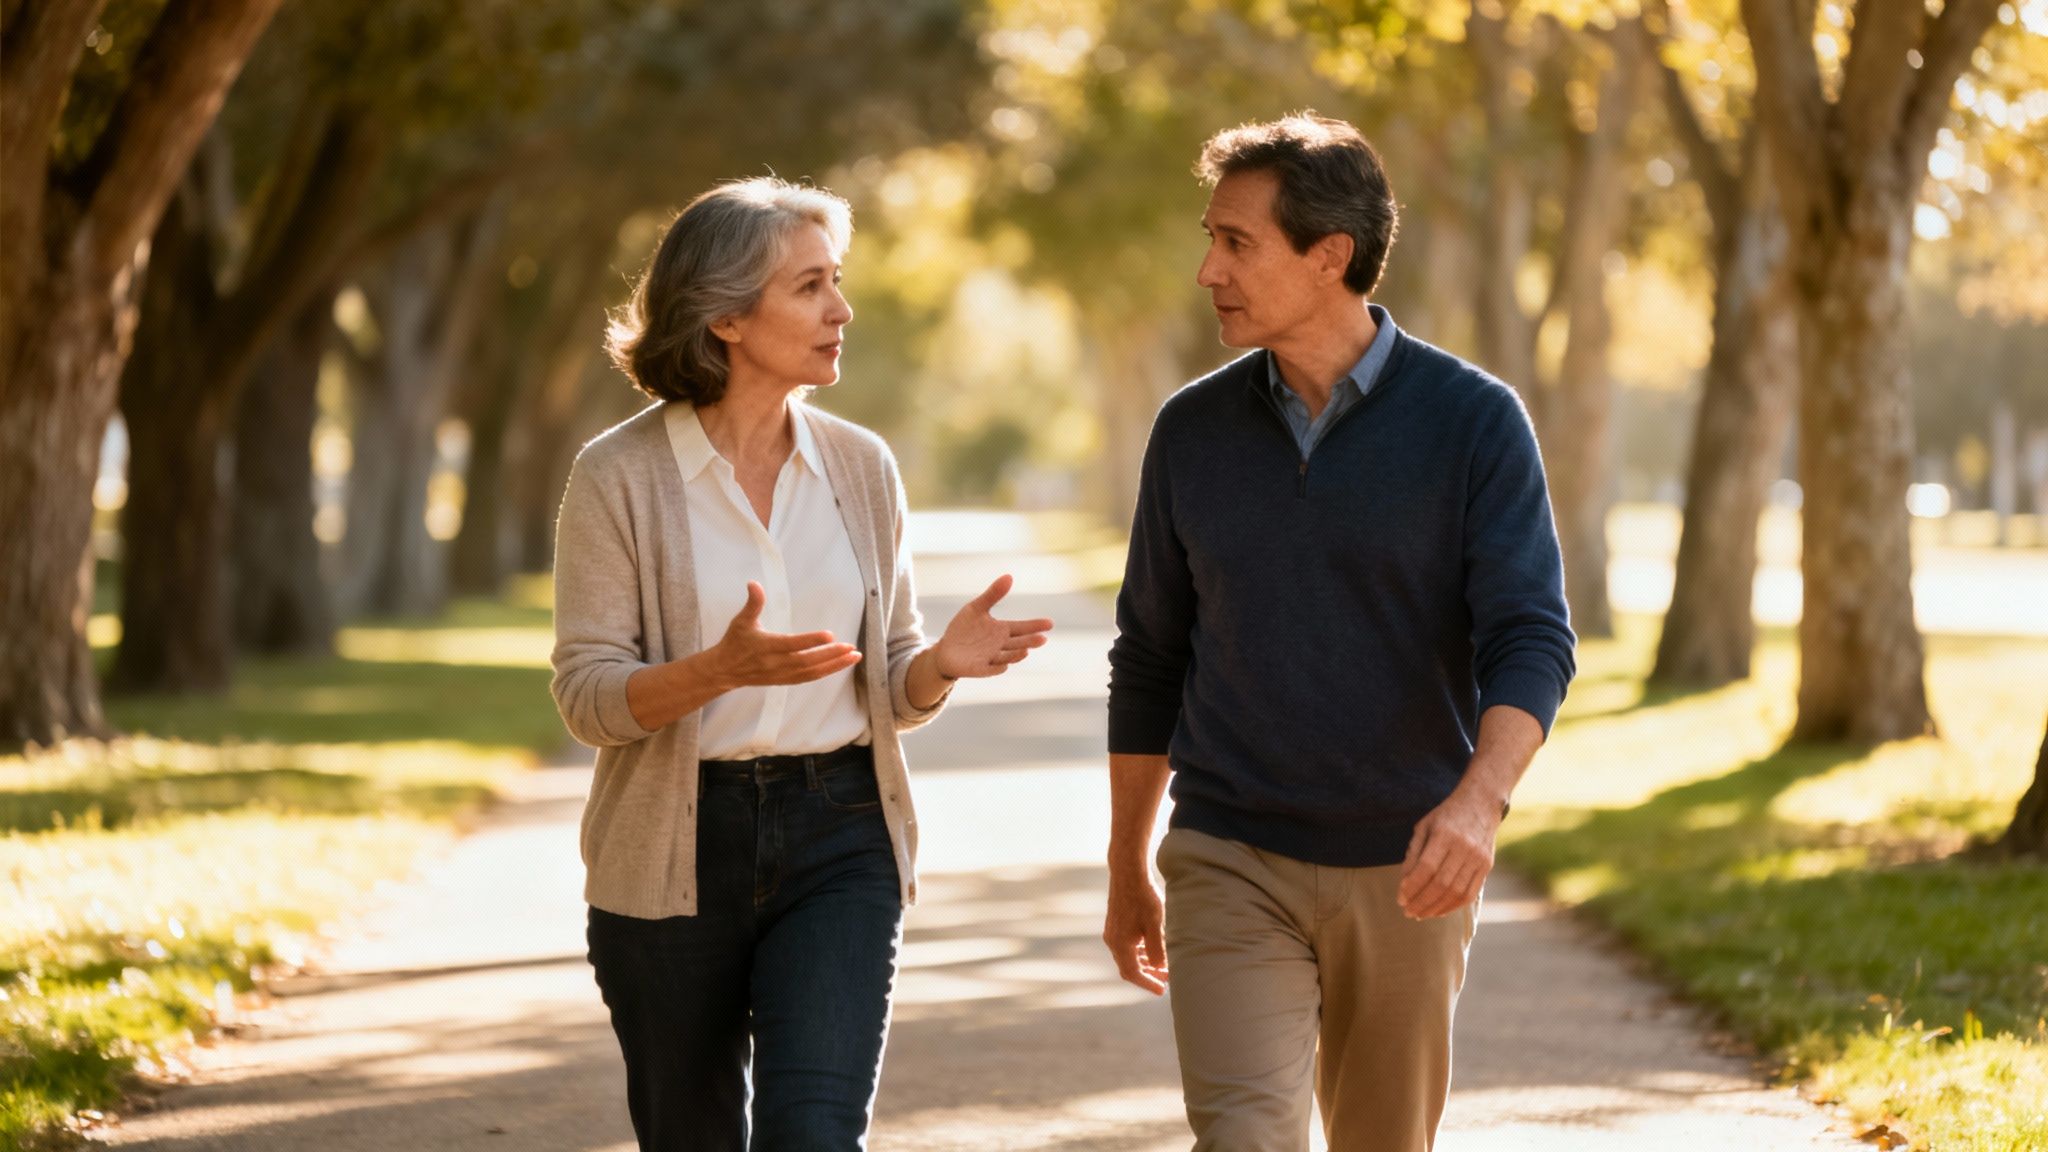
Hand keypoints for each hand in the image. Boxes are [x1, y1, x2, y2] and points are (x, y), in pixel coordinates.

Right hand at [708, 582, 861, 688]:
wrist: (724, 671)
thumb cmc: (734, 642)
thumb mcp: (741, 620)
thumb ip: (753, 603)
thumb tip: (754, 583)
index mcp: (766, 646)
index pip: (792, 644)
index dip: (811, 641)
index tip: (830, 635)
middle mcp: (775, 663)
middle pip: (807, 661)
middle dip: (831, 655)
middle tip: (851, 648)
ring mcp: (781, 675)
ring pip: (812, 672)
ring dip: (834, 665)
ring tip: (853, 656)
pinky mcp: (785, 681)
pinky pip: (808, 678)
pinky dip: (826, 672)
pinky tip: (840, 664)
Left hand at [932, 574, 1053, 678]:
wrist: (947, 650)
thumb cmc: (964, 628)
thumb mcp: (976, 608)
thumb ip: (993, 594)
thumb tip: (1009, 576)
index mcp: (1002, 630)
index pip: (1022, 628)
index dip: (1035, 626)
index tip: (1050, 623)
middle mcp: (1000, 645)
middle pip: (1019, 643)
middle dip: (1030, 641)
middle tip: (1043, 638)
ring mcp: (991, 658)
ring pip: (1008, 657)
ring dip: (1016, 655)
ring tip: (1026, 651)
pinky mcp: (980, 669)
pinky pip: (991, 670)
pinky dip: (998, 668)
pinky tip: (1005, 665)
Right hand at [1103, 867, 1168, 994]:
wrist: (1127, 872)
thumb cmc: (1143, 898)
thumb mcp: (1155, 925)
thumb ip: (1158, 950)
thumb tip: (1162, 970)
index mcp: (1120, 944)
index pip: (1133, 973)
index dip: (1148, 983)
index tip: (1162, 990)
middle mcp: (1112, 941)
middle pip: (1128, 967)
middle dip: (1147, 976)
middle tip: (1164, 981)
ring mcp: (1112, 932)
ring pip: (1127, 957)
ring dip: (1144, 964)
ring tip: (1162, 967)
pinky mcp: (1115, 924)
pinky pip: (1126, 946)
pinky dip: (1139, 952)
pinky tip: (1152, 950)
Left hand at [1397, 789, 1501, 918]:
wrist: (1481, 803)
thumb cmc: (1446, 816)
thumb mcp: (1424, 827)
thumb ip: (1413, 854)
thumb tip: (1405, 884)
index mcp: (1445, 834)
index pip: (1426, 868)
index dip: (1412, 886)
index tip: (1400, 898)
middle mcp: (1464, 847)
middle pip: (1441, 883)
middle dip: (1422, 902)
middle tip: (1408, 912)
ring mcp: (1478, 858)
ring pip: (1456, 892)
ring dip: (1436, 908)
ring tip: (1421, 914)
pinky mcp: (1487, 866)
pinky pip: (1470, 893)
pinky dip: (1453, 906)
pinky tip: (1439, 911)